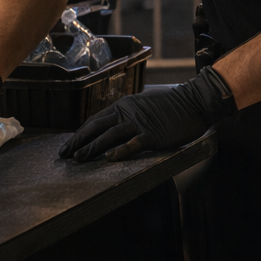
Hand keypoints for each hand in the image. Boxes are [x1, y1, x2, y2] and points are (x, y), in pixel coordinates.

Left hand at [60, 67, 235, 161]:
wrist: (194, 102)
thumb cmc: (171, 105)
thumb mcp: (144, 105)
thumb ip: (128, 114)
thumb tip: (113, 128)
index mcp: (124, 105)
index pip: (95, 120)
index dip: (80, 134)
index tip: (68, 146)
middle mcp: (128, 112)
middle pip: (97, 127)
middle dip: (79, 141)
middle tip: (65, 155)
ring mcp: (140, 123)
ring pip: (110, 135)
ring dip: (93, 147)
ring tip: (80, 159)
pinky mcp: (153, 134)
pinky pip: (133, 143)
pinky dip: (120, 150)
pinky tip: (109, 158)